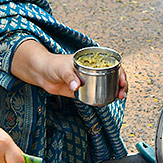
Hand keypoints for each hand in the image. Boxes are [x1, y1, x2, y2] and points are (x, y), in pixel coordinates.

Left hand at [11, 40, 126, 99]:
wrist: (40, 73)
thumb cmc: (52, 65)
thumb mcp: (62, 68)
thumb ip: (69, 77)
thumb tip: (77, 86)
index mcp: (91, 60)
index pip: (111, 64)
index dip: (120, 72)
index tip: (122, 81)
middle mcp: (92, 69)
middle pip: (113, 75)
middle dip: (121, 84)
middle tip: (122, 94)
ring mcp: (88, 80)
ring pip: (106, 85)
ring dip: (114, 91)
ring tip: (118, 98)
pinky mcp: (82, 90)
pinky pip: (95, 94)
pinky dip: (103, 98)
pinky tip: (107, 102)